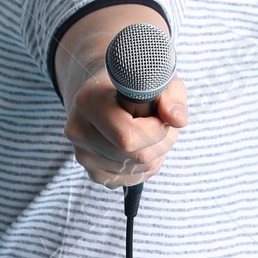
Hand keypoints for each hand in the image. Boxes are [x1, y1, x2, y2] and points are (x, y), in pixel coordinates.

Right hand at [63, 68, 188, 188]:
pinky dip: (145, 166)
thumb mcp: (157, 78)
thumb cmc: (134, 82)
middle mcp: (79, 131)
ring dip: (156, 154)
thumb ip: (172, 96)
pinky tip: (140, 145)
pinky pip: (132, 179)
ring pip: (138, 170)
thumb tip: (178, 120)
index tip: (161, 114)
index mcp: (88, 101)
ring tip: (148, 130)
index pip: (128, 137)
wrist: (106, 91)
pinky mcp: (93, 172)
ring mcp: (83, 155)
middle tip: (160, 122)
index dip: (155, 130)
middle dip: (161, 143)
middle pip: (137, 157)